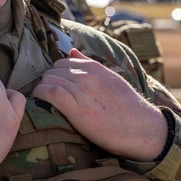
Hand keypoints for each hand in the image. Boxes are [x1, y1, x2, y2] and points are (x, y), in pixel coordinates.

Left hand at [32, 49, 166, 160]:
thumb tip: (72, 51)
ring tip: (42, 101)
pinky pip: (49, 93)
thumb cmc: (127, 108)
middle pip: (53, 71)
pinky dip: (40, 96)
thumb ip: (90, 65)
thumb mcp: (112, 79)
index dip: (55, 75)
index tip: (54, 86)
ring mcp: (81, 90)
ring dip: (42, 90)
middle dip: (47, 82)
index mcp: (95, 68)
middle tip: (47, 97)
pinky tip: (38, 102)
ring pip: (49, 81)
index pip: (62, 63)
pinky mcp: (76, 107)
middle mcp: (87, 75)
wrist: (141, 128)